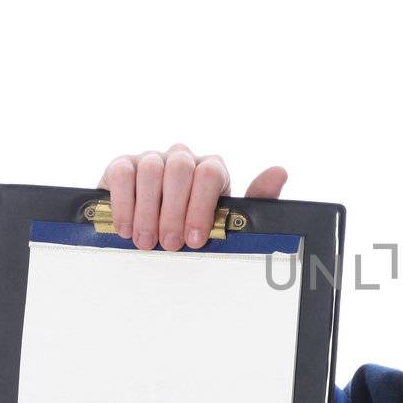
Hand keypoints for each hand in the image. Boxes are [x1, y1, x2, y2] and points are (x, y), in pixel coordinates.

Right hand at [98, 143, 288, 250]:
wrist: (152, 234)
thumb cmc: (193, 228)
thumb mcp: (225, 222)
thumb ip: (255, 201)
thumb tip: (280, 172)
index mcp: (211, 169)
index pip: (210, 173)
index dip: (201, 207)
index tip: (195, 240)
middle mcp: (183, 159)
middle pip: (180, 168)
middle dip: (174, 211)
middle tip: (169, 244)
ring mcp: (152, 159)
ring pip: (151, 169)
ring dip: (148, 211)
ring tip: (146, 242)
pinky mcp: (123, 165)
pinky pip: (122, 173)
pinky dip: (123, 202)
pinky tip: (126, 228)